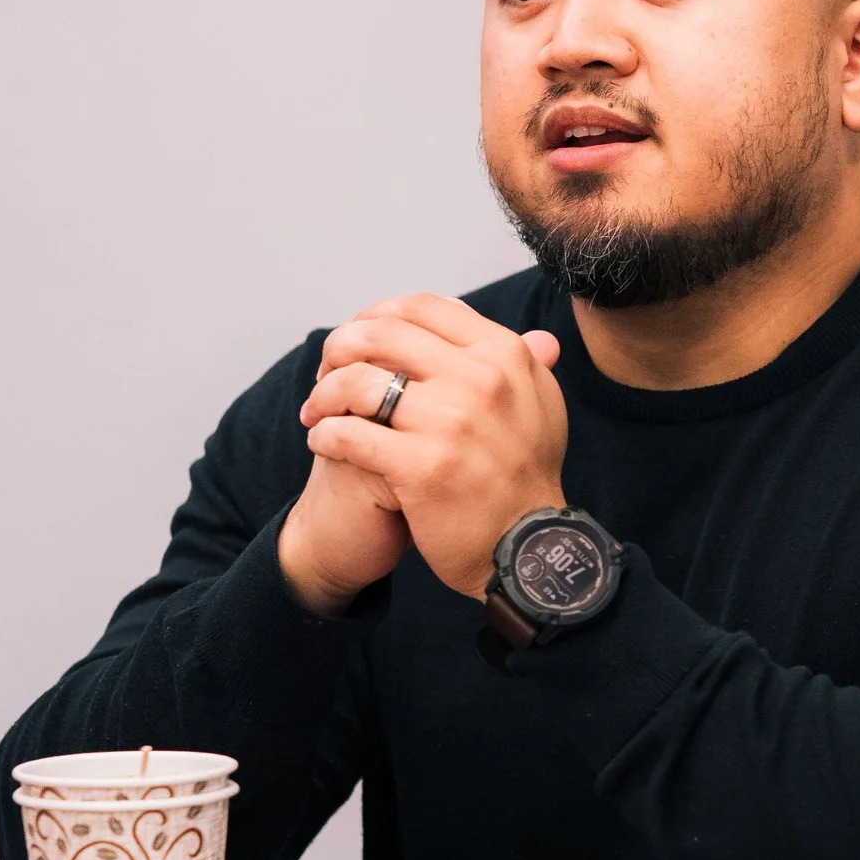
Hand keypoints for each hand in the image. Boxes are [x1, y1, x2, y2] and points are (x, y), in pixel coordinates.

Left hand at [290, 295, 568, 607]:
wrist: (528, 551)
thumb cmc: (528, 480)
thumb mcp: (544, 411)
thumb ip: (529, 367)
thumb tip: (535, 336)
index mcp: (504, 355)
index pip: (421, 308)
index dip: (376, 316)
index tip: (359, 341)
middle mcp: (480, 380)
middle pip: (380, 335)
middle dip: (339, 349)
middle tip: (325, 373)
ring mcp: (450, 422)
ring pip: (356, 382)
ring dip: (323, 394)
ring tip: (316, 413)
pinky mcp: (421, 467)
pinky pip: (348, 435)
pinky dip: (324, 434)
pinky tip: (321, 442)